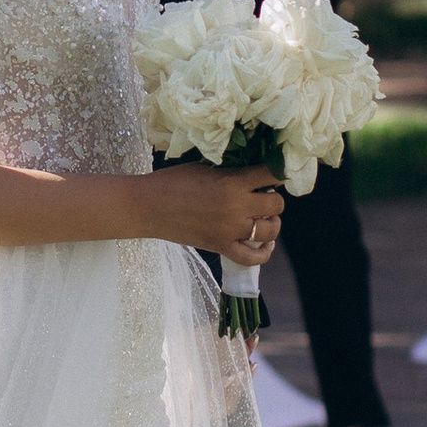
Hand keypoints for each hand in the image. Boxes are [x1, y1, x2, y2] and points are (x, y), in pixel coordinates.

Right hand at [147, 161, 283, 256]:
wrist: (148, 207)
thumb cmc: (173, 181)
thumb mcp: (205, 167)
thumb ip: (231, 172)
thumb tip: (252, 173)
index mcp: (232, 183)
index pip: (271, 175)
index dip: (278, 171)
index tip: (276, 170)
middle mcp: (236, 208)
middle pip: (276, 204)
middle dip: (273, 198)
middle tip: (263, 194)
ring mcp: (230, 231)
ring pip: (270, 230)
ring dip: (271, 222)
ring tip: (263, 216)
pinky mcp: (221, 248)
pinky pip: (252, 258)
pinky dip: (264, 252)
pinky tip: (265, 243)